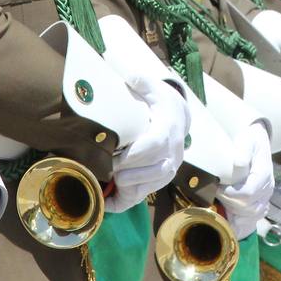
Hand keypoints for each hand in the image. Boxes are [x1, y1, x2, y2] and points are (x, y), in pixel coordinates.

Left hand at [108, 74, 187, 211]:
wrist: (179, 119)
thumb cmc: (161, 104)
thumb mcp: (155, 90)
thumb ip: (143, 83)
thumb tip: (131, 78)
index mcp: (167, 133)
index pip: (151, 148)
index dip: (131, 156)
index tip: (112, 157)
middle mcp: (170, 157)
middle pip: (145, 173)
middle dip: (120, 171)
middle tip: (101, 165)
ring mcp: (166, 173)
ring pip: (142, 188)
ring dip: (120, 185)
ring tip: (103, 176)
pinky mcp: (159, 183)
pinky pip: (138, 199)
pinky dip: (120, 202)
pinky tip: (104, 201)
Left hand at [217, 122, 273, 238]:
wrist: (257, 143)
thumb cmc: (249, 141)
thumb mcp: (247, 139)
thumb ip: (243, 149)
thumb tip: (238, 163)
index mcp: (264, 175)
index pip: (248, 193)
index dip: (230, 194)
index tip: (217, 187)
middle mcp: (267, 189)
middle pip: (248, 207)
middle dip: (229, 203)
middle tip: (215, 194)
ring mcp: (264, 198)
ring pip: (250, 216)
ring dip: (233, 214)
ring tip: (220, 205)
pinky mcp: (259, 204)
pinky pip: (252, 220)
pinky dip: (239, 223)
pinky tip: (228, 220)